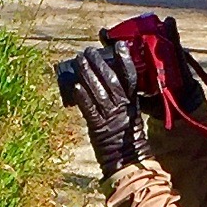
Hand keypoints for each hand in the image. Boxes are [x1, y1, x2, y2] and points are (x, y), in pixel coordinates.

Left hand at [68, 43, 153, 179]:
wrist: (127, 161)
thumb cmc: (128, 140)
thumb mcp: (131, 116)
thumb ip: (124, 100)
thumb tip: (110, 83)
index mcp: (131, 102)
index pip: (129, 77)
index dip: (124, 60)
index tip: (119, 45)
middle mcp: (121, 106)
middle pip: (110, 79)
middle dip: (98, 63)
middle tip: (88, 50)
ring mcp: (110, 116)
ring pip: (98, 90)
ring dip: (87, 73)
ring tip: (79, 60)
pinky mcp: (98, 127)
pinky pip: (89, 109)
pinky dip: (83, 97)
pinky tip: (76, 85)